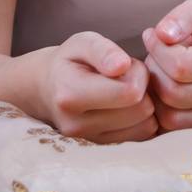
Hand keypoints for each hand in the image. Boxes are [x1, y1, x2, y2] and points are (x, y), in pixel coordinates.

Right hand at [34, 32, 157, 143]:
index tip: (127, 64)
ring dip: (143, 104)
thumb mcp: (82, 42)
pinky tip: (126, 106)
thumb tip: (122, 65)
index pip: (129, 92)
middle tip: (126, 76)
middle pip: (141, 110)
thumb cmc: (68, 62)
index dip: (138, 73)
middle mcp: (78, 124)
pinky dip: (142, 119)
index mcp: (71, 94)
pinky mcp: (103, 149)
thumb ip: (102, 50)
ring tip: (124, 90)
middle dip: (142, 88)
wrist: (46, 90)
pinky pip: (143, 136)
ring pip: (146, 125)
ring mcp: (90, 141)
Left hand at [141, 0, 191, 131]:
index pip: (181, 65)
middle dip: (155, 68)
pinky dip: (159, 104)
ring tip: (161, 65)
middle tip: (156, 51)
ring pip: (169, 111)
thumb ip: (184, 16)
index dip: (158, 49)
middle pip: (172, 91)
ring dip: (156, 87)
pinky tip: (164, 82)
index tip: (153, 34)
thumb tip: (163, 34)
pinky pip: (171, 122)